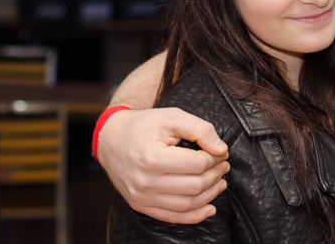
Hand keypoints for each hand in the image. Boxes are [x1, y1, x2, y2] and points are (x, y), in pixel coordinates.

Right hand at [98, 107, 230, 222]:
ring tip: (220, 182)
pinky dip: (194, 216)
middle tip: (223, 165)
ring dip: (210, 195)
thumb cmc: (143, 125)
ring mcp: (141, 197)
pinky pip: (172, 217)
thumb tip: (221, 149)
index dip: (215, 158)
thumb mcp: (172, 117)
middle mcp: (145, 181)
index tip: (221, 152)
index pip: (196, 164)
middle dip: (215, 176)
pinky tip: (209, 208)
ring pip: (186, 205)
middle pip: (194, 186)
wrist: (111, 139)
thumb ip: (200, 129)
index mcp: (152, 157)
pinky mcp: (140, 205)